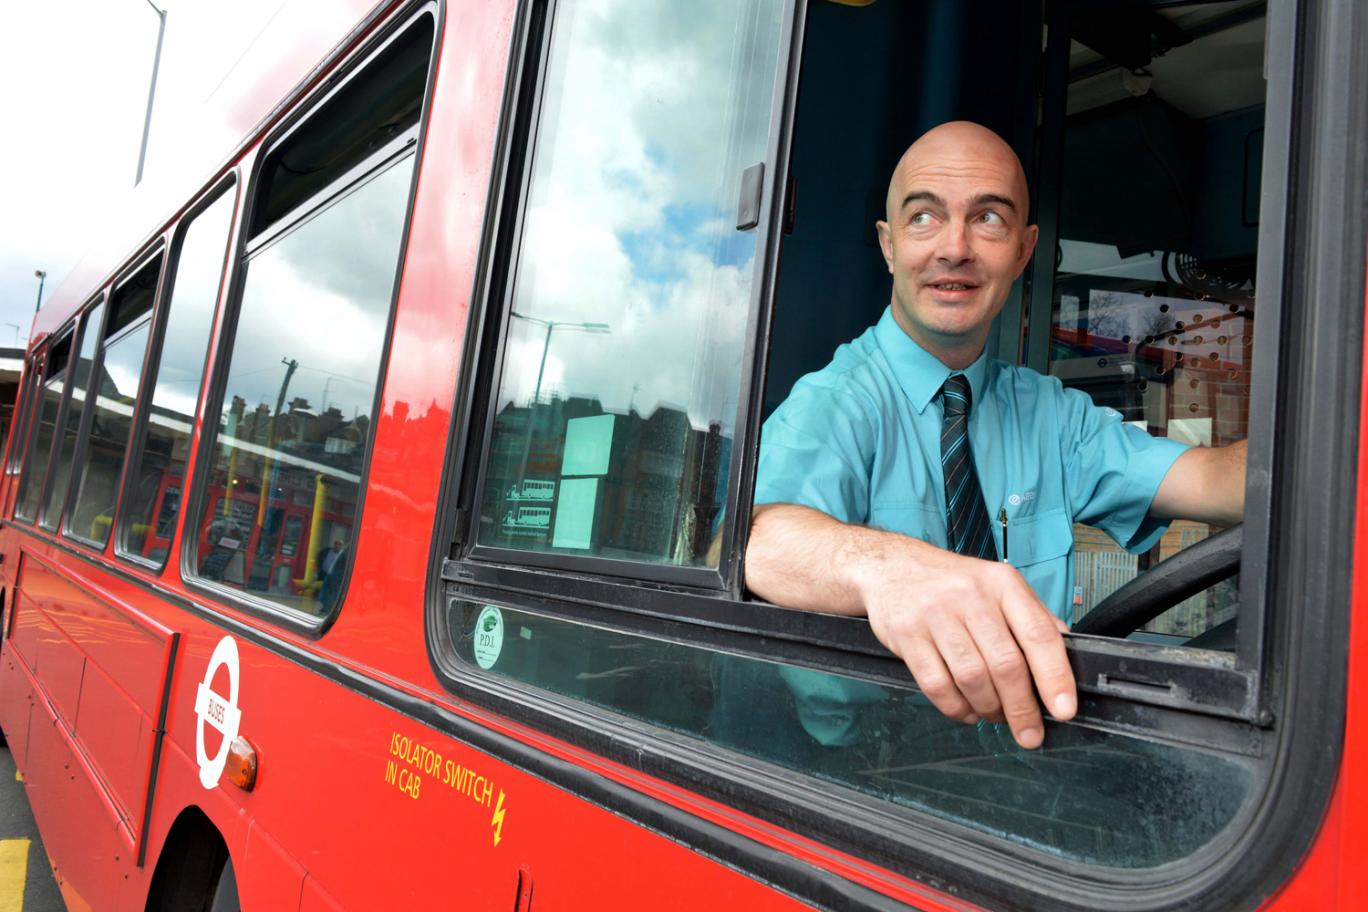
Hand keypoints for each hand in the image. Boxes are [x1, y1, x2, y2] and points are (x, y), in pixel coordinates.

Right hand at [857, 545, 1076, 748]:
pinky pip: (936, 685)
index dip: (1055, 677)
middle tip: (1029, 733)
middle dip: (1021, 708)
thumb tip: (1065, 665)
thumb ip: (1032, 620)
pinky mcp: (907, 634)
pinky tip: (966, 710)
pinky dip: (956, 708)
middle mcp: (970, 595)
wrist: (892, 567)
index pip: (1038, 634)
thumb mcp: (998, 587)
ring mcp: (935, 614)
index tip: (1063, 710)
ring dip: (988, 708)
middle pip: (1005, 664)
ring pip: (971, 678)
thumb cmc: (952, 583)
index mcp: (1002, 584)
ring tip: (994, 716)